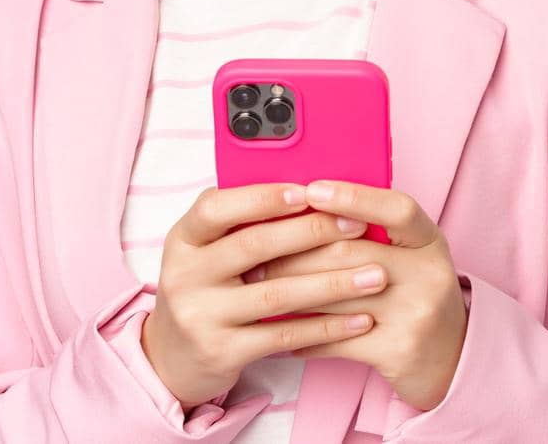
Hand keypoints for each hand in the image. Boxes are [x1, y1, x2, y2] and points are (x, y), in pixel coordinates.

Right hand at [140, 183, 385, 407]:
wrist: (171, 358)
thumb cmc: (207, 288)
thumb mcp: (207, 251)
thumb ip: (242, 222)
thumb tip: (312, 189)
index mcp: (184, 240)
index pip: (215, 208)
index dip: (263, 198)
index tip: (308, 191)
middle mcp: (185, 275)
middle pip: (255, 246)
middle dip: (313, 232)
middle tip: (358, 226)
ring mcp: (201, 316)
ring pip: (277, 294)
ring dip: (333, 283)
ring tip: (376, 275)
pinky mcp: (222, 352)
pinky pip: (284, 336)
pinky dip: (326, 327)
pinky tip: (360, 319)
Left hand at [253, 180, 468, 411]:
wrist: (452, 357)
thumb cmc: (417, 295)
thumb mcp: (412, 255)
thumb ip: (375, 233)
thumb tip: (308, 208)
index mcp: (431, 241)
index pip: (396, 209)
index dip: (354, 197)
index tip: (312, 190)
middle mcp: (428, 274)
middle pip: (352, 252)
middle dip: (295, 251)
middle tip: (253, 251)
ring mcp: (415, 314)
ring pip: (337, 297)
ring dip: (288, 293)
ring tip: (257, 288)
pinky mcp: (398, 351)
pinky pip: (336, 340)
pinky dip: (303, 336)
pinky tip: (279, 332)